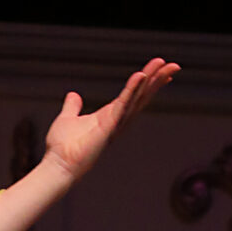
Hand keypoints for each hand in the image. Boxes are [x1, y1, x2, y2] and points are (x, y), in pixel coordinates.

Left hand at [44, 57, 177, 186]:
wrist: (58, 165)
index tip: (161, 69)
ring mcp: (115, 124)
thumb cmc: (62, 148)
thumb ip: (72, 107)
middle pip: (142, 96)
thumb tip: (73, 95)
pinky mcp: (109, 127)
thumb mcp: (68, 119)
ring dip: (152, 82)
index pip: (133, 95)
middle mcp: (117, 120)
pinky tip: (141, 76)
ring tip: (165, 66)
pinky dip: (132, 90)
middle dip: (157, 80)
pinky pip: (123, 104)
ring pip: (138, 98)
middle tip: (174, 65)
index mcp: (110, 116)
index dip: (147, 82)